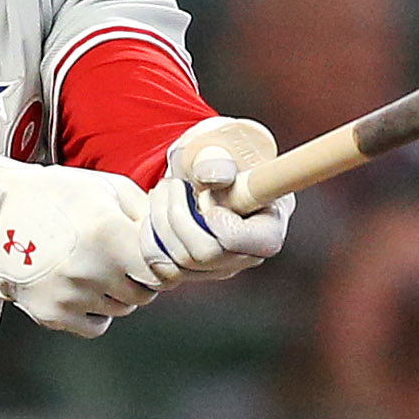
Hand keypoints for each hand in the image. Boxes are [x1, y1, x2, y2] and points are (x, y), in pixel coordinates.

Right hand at [0, 157, 168, 336]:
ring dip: (118, 293)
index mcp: (109, 234)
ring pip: (122, 309)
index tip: (150, 253)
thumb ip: (146, 212)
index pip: (162, 268)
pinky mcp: (52, 315)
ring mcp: (71, 296)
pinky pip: (96, 326)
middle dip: (141, 278)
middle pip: (145, 293)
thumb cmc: (56, 195)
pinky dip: (96, 312)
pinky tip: (83, 288)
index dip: (161, 262)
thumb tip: (174, 236)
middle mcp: (92, 270)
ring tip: (96, 268)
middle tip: (122, 260)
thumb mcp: (106, 188)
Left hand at [146, 117, 293, 278]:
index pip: (261, 243)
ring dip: (158, 220)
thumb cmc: (216, 154)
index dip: (230, 228)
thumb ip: (216, 159)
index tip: (208, 202)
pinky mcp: (192, 273)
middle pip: (207, 254)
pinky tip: (153, 213)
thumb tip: (213, 176)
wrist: (197, 169)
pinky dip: (148, 239)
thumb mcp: (219, 144)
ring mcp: (219, 267)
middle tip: (170, 183)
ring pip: (179, 263)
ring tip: (162, 190)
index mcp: (270, 221)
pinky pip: (161, 271)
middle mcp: (248, 252)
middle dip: (176, 214)